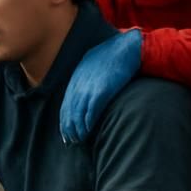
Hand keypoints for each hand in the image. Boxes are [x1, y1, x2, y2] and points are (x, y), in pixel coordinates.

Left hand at [59, 29, 141, 143]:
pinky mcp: (102, 92)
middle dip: (69, 128)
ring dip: (78, 129)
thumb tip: (85, 90)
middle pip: (69, 111)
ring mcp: (89, 88)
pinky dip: (88, 123)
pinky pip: (91, 111)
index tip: (65, 132)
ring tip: (79, 140)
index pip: (66, 104)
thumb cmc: (112, 56)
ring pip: (78, 114)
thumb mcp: (91, 65)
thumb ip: (85, 78)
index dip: (64, 120)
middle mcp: (79, 85)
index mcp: (76, 79)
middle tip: (70, 141)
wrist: (125, 48)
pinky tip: (88, 131)